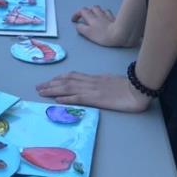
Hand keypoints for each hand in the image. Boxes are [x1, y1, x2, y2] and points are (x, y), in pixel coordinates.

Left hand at [36, 72, 151, 112]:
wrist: (139, 88)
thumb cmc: (129, 86)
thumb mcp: (112, 81)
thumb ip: (102, 82)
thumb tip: (95, 85)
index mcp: (94, 78)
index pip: (73, 76)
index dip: (59, 78)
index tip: (50, 81)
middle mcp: (90, 82)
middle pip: (66, 81)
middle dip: (51, 83)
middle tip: (38, 86)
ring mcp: (92, 90)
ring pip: (67, 88)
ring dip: (53, 90)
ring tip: (41, 92)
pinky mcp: (96, 99)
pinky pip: (78, 98)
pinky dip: (66, 98)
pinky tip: (57, 100)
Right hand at [71, 5, 135, 47]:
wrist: (119, 34)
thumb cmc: (103, 35)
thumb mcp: (88, 33)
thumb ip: (81, 28)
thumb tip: (77, 26)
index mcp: (91, 18)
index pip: (82, 11)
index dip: (77, 14)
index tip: (74, 20)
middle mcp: (99, 15)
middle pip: (92, 8)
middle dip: (87, 11)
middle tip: (85, 17)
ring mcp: (107, 16)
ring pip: (101, 9)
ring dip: (96, 11)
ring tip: (95, 16)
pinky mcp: (114, 19)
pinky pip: (109, 13)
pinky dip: (105, 14)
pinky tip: (105, 17)